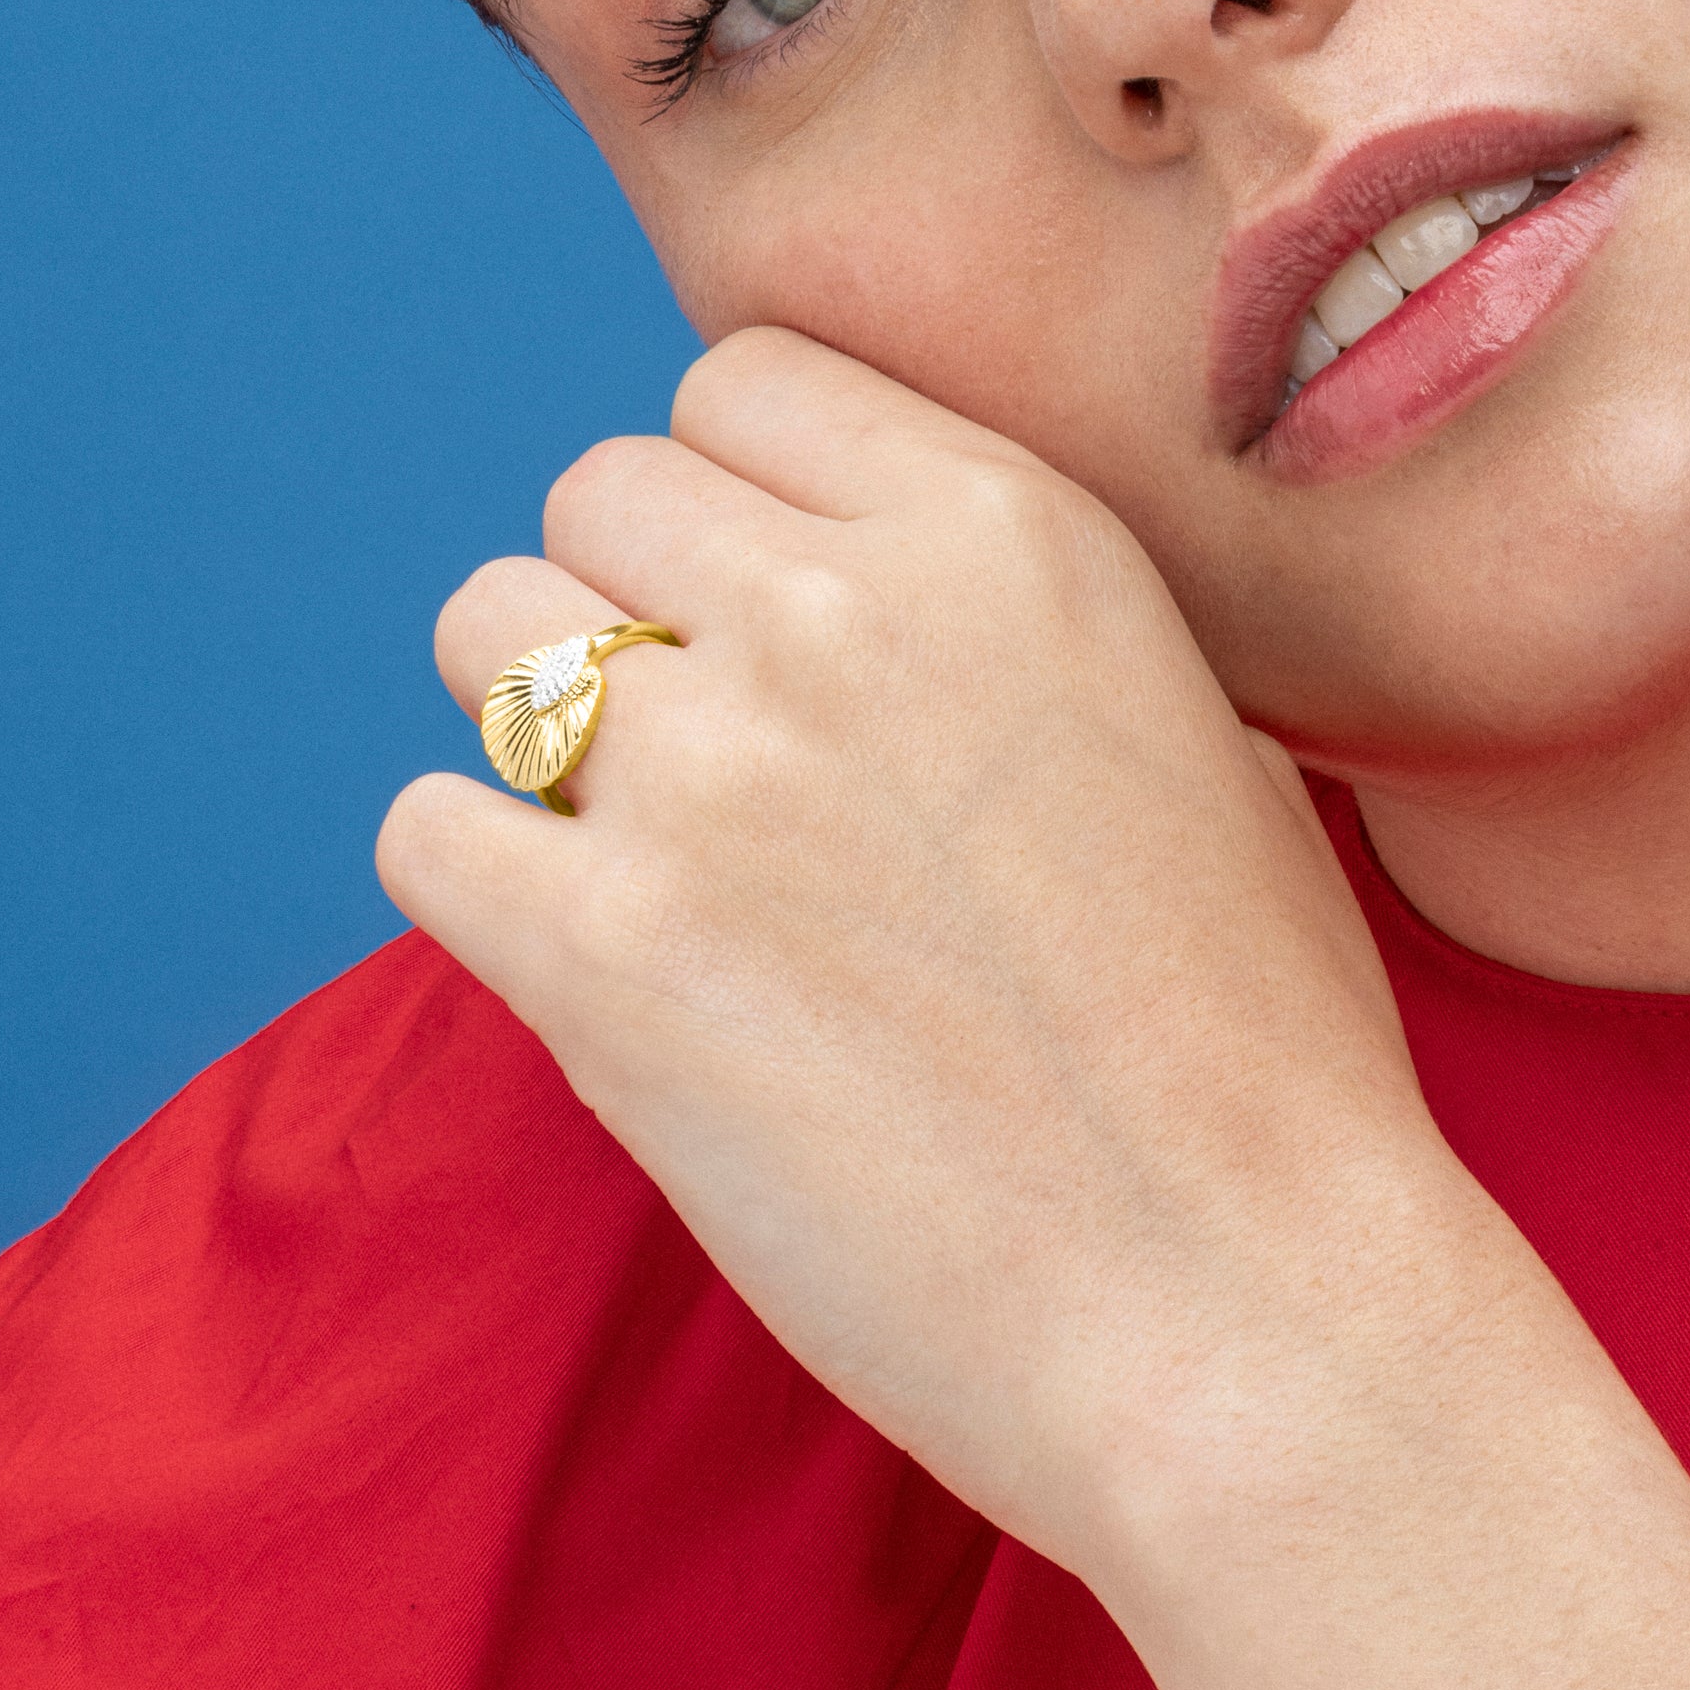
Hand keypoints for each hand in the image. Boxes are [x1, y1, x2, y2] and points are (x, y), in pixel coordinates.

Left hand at [384, 331, 1689, 1689]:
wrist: (1251, 1308)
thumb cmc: (1262, 1053)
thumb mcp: (1200, 737)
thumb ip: (1014, 626)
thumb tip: (862, 588)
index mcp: (1008, 532)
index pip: (741, 381)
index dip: (735, 498)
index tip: (770, 608)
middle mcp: (847, 610)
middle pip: (596, 489)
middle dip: (636, 606)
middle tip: (714, 759)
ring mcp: (716, 774)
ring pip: (488, 633)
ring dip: (548, 734)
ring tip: (654, 858)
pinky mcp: (608, 956)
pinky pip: (427, 829)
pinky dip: (490, 889)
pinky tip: (597, 964)